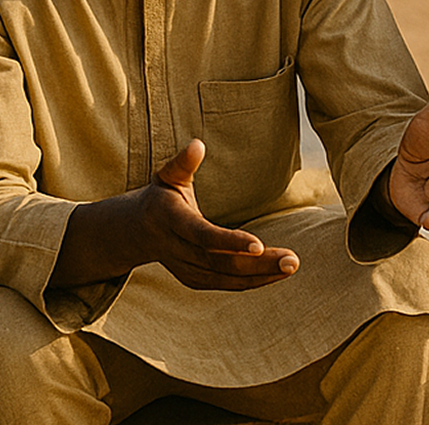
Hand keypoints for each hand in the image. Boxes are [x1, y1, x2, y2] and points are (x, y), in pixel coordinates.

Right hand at [138, 139, 299, 289]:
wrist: (136, 232)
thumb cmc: (160, 196)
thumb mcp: (167, 176)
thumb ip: (183, 163)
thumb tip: (197, 144)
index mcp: (171, 221)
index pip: (202, 235)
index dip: (230, 241)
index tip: (259, 245)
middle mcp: (177, 250)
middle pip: (221, 262)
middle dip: (258, 263)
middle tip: (293, 260)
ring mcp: (185, 270)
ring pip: (227, 278)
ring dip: (262, 275)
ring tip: (291, 265)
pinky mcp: (194, 280)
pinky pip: (227, 284)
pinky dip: (253, 281)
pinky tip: (277, 273)